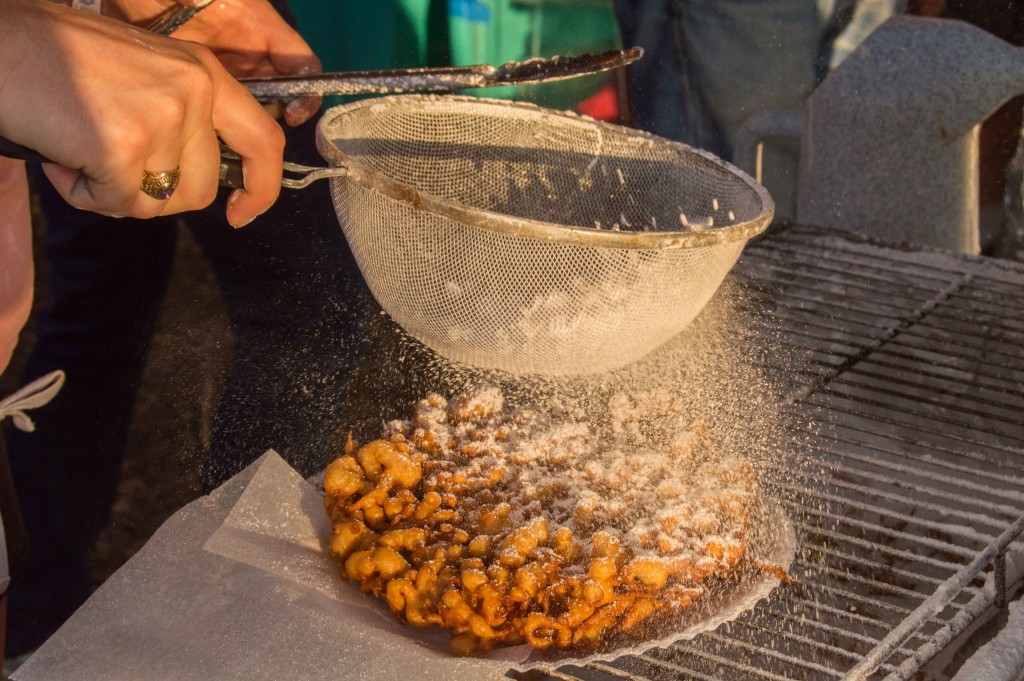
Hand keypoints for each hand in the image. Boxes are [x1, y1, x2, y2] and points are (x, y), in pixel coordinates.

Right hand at [0, 0, 283, 225]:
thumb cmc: (60, 60)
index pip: (264, 141)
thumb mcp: (147, 74)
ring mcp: (162, 118)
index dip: (261, 188)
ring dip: (116, 193)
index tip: (242, 212)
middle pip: (202, 189)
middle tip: (115, 170)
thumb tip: (201, 180)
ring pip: (159, 202)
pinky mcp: (122, 145)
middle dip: (160, 197)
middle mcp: (193, 92)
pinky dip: (85, 194)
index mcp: (205, 73)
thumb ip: (185, 119)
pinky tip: (62, 157)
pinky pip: (117, 203)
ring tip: (82, 152)